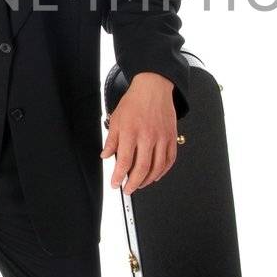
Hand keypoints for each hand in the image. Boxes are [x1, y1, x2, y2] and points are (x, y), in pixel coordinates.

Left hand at [100, 72, 178, 193]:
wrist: (153, 88)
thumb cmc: (135, 102)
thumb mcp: (116, 119)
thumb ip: (111, 140)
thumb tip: (105, 156)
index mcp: (131, 132)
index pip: (124, 161)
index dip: (119, 176)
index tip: (116, 183)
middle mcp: (148, 136)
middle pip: (141, 168)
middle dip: (133, 183)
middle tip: (128, 189)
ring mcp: (162, 137)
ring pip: (157, 167)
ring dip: (148, 180)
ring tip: (140, 184)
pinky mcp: (171, 137)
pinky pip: (169, 159)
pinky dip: (163, 171)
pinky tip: (156, 175)